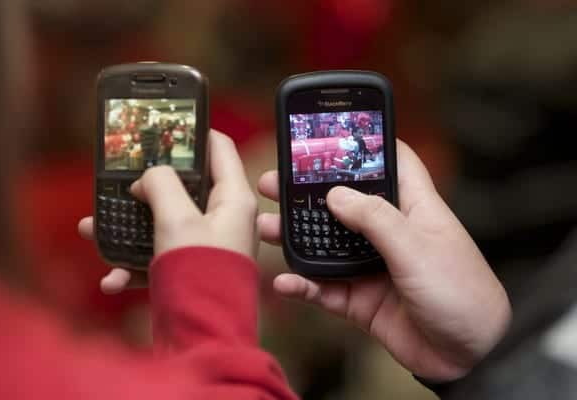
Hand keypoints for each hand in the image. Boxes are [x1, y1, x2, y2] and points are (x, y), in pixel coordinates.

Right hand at [79, 130, 258, 293]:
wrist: (205, 336)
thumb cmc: (200, 273)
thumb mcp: (177, 218)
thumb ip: (160, 184)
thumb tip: (148, 176)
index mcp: (233, 199)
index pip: (220, 148)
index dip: (194, 131)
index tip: (166, 125)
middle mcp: (224, 219)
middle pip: (184, 187)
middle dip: (145, 186)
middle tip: (120, 177)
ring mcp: (207, 245)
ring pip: (163, 223)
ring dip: (129, 227)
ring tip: (92, 228)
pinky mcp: (191, 268)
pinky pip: (159, 257)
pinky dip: (135, 265)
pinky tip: (111, 280)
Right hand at [257, 140, 510, 380]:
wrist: (471, 357)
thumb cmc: (462, 294)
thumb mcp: (418, 248)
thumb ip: (376, 219)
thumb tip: (335, 194)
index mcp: (413, 208)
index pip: (390, 162)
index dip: (363, 145)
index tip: (329, 135)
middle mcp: (390, 233)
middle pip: (343, 203)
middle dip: (309, 192)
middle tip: (274, 181)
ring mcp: (372, 266)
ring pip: (326, 245)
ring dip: (296, 236)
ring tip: (265, 227)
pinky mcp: (361, 299)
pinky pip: (324, 288)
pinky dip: (303, 285)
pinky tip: (285, 281)